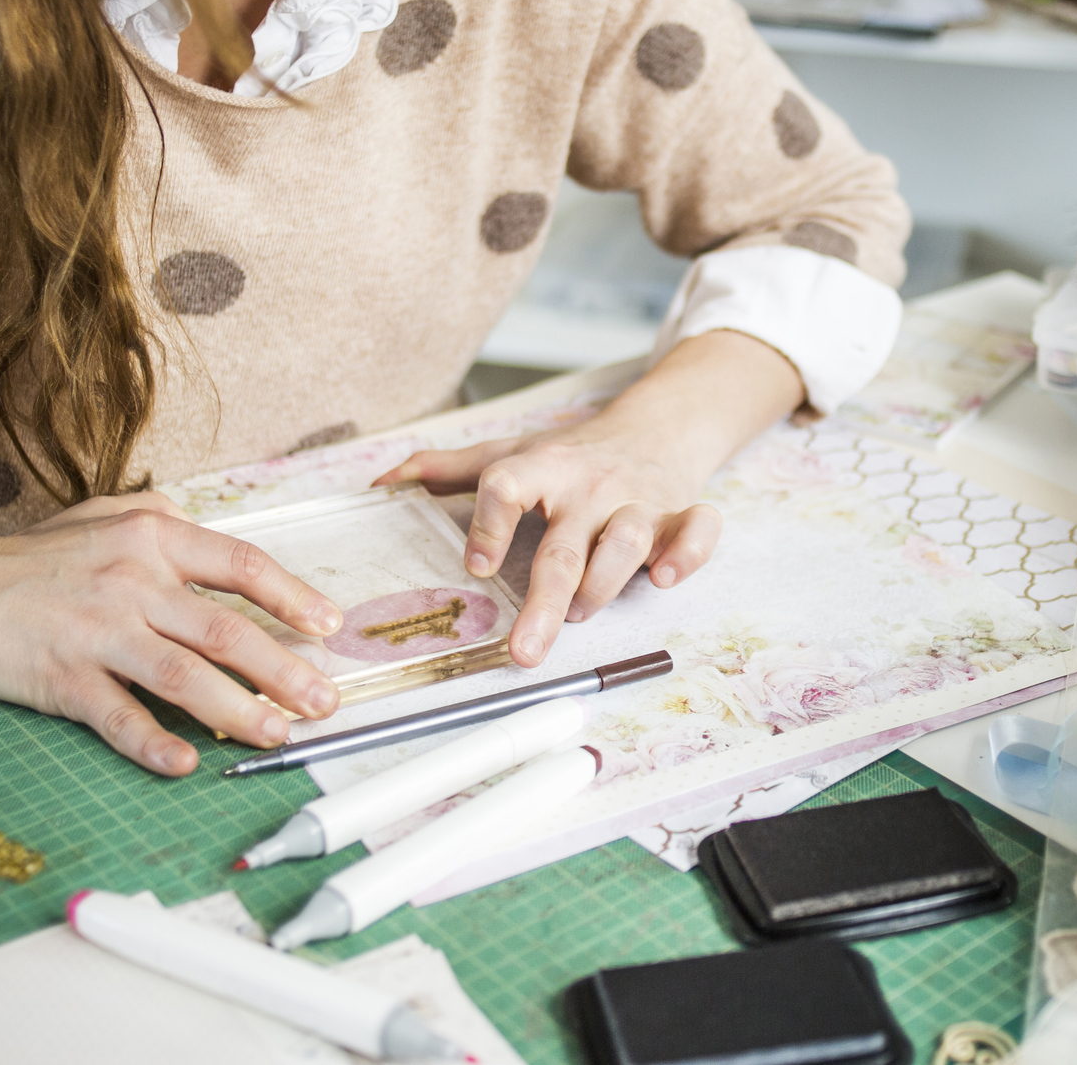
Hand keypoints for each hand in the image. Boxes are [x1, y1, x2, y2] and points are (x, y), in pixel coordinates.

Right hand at [0, 492, 342, 775]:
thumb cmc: (28, 558)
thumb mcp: (100, 516)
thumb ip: (159, 520)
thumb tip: (210, 535)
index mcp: (151, 537)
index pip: (241, 566)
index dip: (293, 596)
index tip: (329, 625)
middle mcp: (132, 581)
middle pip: (228, 630)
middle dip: (286, 670)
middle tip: (324, 701)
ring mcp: (98, 632)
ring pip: (186, 676)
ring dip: (240, 710)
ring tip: (278, 735)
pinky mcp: (62, 678)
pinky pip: (120, 717)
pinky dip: (156, 742)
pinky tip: (188, 762)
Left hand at [377, 424, 721, 666]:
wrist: (655, 427)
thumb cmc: (572, 455)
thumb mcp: (510, 454)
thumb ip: (448, 472)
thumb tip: (379, 486)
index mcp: (542, 468)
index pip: (507, 484)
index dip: (487, 521)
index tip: (472, 565)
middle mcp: (589, 487)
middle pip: (565, 546)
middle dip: (545, 601)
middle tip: (523, 651)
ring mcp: (638, 501)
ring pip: (627, 540)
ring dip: (605, 582)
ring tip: (581, 613)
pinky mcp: (679, 513)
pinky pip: (696, 530)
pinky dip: (688, 553)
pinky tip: (664, 577)